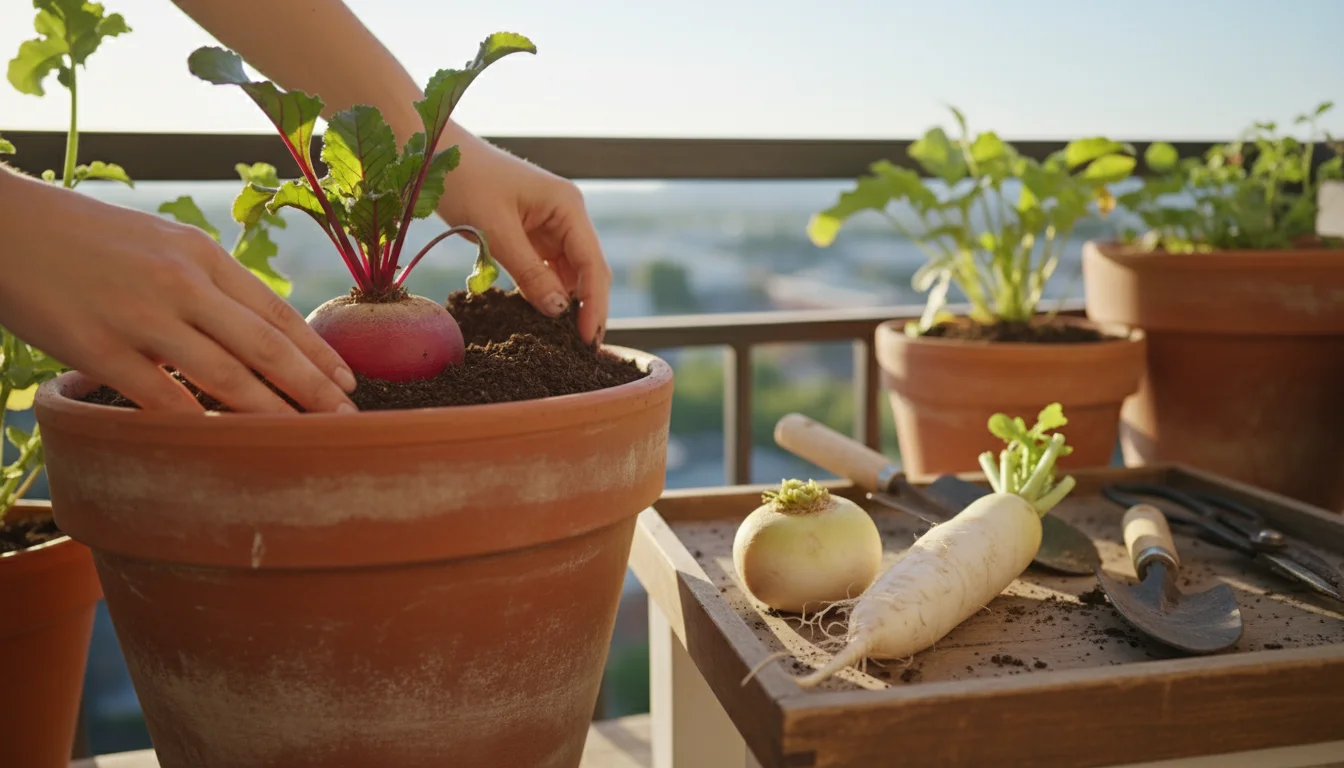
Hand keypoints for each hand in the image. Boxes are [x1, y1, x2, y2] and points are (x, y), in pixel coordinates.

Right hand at [0, 170, 357, 413]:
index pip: (276, 312)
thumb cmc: (83, 236)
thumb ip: (206, 281)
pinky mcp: (97, 349)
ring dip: (273, 416)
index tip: (349, 383)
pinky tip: (225, 450)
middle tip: (349, 423)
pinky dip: (197, 428)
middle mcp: (182, 283)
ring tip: (304, 442)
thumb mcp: (158, 242)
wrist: (1, 223)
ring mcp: (141, 316)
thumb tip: (255, 326)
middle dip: (314, 390)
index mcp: (201, 255)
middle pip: (266, 348)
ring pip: (226, 378)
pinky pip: (160, 399)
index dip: (317, 353)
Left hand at [441, 130, 610, 343]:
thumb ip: (528, 272)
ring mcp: (549, 224)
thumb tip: (558, 311)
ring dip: (564, 301)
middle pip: (587, 270)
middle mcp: (566, 215)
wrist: (434, 154)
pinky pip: (545, 268)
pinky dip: (543, 290)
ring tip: (561, 339)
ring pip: (567, 272)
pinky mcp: (530, 232)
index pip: (592, 263)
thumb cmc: (464, 181)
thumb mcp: (494, 231)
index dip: (594, 304)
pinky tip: (539, 314)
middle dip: (586, 308)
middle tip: (582, 349)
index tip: (588, 341)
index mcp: (567, 206)